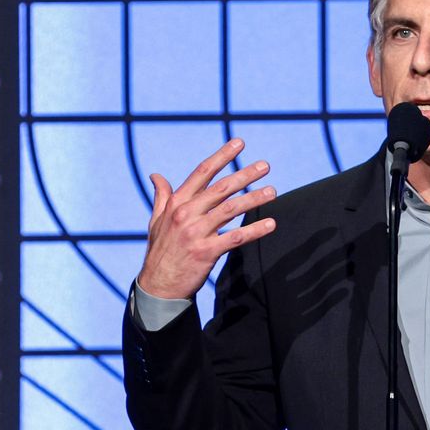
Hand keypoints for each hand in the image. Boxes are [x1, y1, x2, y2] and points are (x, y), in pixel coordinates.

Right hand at [136, 138, 277, 299]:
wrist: (158, 286)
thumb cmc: (160, 251)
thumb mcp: (156, 221)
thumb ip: (162, 196)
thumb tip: (156, 175)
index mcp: (177, 203)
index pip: (202, 172)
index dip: (222, 156)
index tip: (240, 142)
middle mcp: (186, 213)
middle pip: (221, 188)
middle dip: (245, 174)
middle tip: (265, 165)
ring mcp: (196, 232)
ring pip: (231, 209)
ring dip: (254, 199)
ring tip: (273, 191)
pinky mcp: (206, 251)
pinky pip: (235, 237)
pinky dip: (255, 230)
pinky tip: (271, 224)